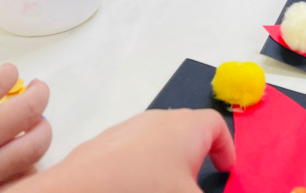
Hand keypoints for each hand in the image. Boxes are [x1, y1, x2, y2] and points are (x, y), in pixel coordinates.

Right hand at [0, 63, 50, 192]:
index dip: (9, 73)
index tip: (10, 74)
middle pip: (27, 109)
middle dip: (40, 93)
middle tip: (40, 89)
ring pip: (33, 146)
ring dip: (42, 129)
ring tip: (40, 123)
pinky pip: (17, 178)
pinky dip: (27, 167)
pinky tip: (24, 161)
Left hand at [21, 109, 233, 192]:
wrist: (78, 191)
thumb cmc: (145, 188)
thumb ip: (206, 192)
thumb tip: (198, 188)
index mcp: (186, 126)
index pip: (216, 125)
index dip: (226, 147)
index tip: (225, 171)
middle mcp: (158, 120)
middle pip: (187, 132)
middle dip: (196, 159)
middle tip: (194, 185)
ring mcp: (128, 130)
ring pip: (157, 143)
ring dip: (167, 165)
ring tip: (161, 187)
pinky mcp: (104, 146)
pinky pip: (133, 154)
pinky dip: (140, 171)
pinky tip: (131, 188)